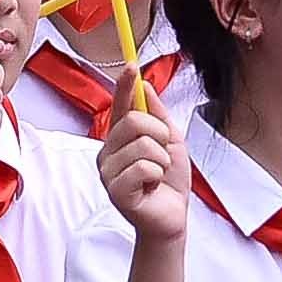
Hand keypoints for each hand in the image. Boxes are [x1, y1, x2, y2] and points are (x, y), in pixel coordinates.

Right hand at [99, 96, 191, 243]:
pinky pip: (143, 168)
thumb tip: (146, 86)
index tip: (131, 65)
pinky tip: (151, 187)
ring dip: (161, 160)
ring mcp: (108, 171)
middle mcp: (109, 152)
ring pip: (142, 146)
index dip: (125, 85)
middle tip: (163, 155)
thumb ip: (158, 116)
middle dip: (160, 135)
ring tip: (157, 175)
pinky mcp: (115, 190)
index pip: (120, 105)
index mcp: (120, 138)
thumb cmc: (169, 182)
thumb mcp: (171, 142)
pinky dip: (157, 175)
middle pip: (134, 122)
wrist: (172, 216)